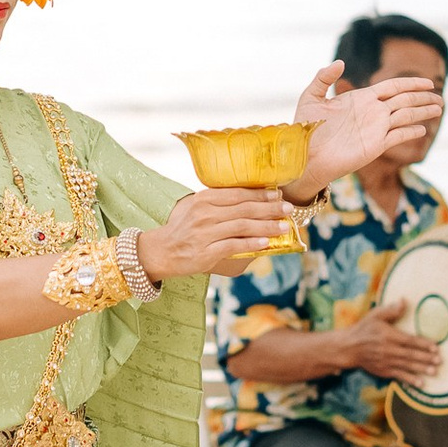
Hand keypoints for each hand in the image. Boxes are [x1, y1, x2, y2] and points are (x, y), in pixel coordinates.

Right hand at [140, 190, 301, 283]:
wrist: (160, 251)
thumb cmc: (181, 230)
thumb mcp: (195, 209)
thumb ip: (218, 205)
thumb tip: (249, 204)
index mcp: (203, 199)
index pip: (237, 194)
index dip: (259, 194)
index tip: (277, 194)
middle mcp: (204, 214)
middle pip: (243, 209)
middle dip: (269, 208)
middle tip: (288, 208)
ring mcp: (204, 233)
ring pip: (242, 226)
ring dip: (266, 226)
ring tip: (283, 226)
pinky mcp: (205, 253)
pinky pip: (233, 246)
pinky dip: (251, 244)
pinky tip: (266, 243)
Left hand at [302, 73, 443, 182]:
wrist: (303, 156)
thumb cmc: (304, 127)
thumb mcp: (312, 96)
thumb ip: (324, 77)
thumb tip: (341, 62)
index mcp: (361, 98)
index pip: (393, 87)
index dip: (411, 83)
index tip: (428, 82)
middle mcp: (372, 112)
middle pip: (404, 100)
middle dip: (423, 98)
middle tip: (440, 98)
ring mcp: (375, 129)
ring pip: (405, 116)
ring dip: (423, 112)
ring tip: (439, 108)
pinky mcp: (375, 146)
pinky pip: (398, 135)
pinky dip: (411, 131)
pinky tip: (422, 129)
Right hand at [347, 302, 444, 383]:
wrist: (349, 347)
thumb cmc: (364, 328)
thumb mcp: (375, 315)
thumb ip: (391, 310)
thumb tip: (404, 301)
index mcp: (389, 336)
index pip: (409, 340)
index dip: (423, 344)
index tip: (436, 347)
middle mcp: (389, 350)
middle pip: (410, 355)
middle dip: (426, 358)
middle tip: (440, 361)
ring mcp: (386, 362)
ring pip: (407, 366)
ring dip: (421, 369)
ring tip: (434, 372)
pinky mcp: (383, 371)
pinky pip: (399, 376)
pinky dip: (409, 380)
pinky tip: (420, 383)